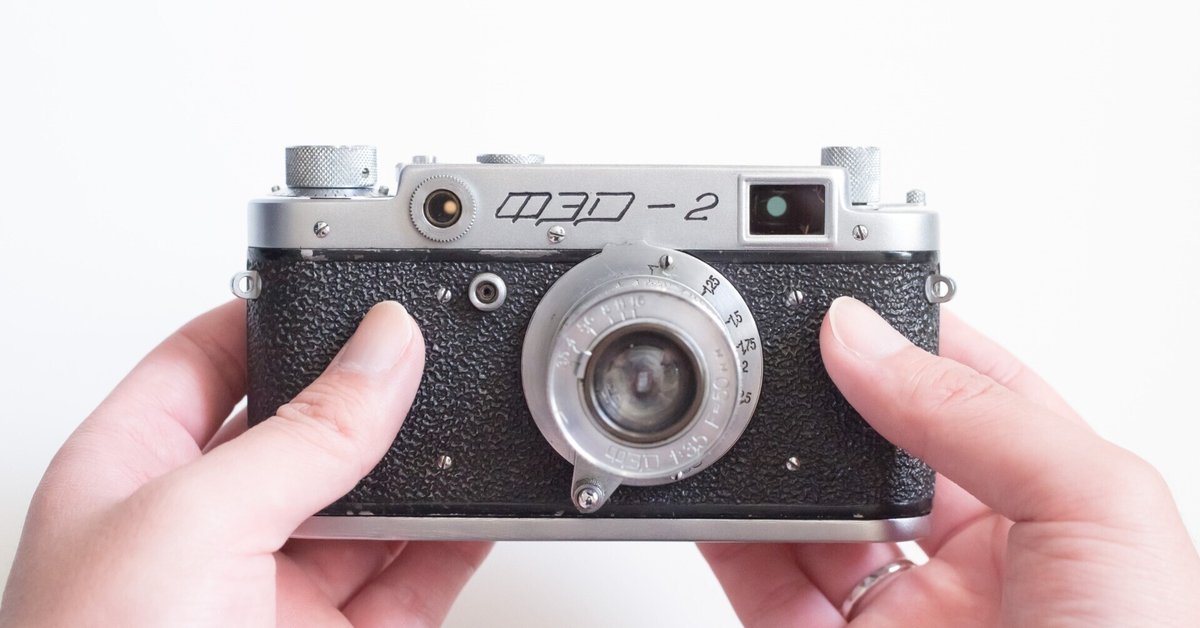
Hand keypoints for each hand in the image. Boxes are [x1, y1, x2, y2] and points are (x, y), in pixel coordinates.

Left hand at [0, 301, 489, 626]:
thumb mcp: (193, 523)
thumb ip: (302, 433)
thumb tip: (383, 349)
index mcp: (133, 472)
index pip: (211, 356)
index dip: (283, 314)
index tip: (356, 289)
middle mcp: (203, 527)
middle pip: (308, 430)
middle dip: (373, 398)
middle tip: (433, 356)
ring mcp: (273, 588)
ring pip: (371, 505)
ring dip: (425, 472)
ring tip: (473, 427)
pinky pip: (412, 575)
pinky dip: (454, 543)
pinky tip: (482, 512)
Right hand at [700, 297, 1199, 626]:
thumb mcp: (1101, 516)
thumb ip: (981, 415)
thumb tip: (867, 341)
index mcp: (1051, 502)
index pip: (963, 388)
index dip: (901, 338)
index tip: (841, 300)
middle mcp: (970, 551)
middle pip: (866, 444)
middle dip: (817, 398)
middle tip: (767, 352)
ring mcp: (895, 607)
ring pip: (802, 510)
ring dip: (760, 462)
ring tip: (728, 411)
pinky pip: (758, 580)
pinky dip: (722, 536)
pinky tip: (708, 494)